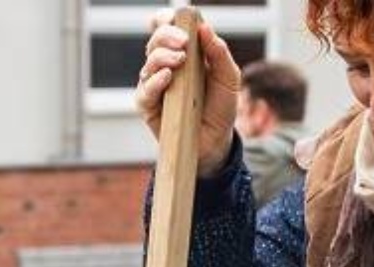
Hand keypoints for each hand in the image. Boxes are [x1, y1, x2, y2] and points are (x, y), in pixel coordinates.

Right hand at [135, 11, 240, 174]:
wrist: (217, 141)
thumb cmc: (220, 107)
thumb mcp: (228, 77)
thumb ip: (219, 52)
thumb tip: (205, 28)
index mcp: (182, 53)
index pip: (166, 28)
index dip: (165, 19)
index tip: (174, 17)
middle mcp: (165, 66)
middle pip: (155, 41)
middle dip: (166, 36)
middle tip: (183, 43)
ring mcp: (155, 86)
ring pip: (148, 63)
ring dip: (162, 57)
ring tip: (179, 61)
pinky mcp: (148, 107)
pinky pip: (144, 91)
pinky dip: (154, 82)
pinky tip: (167, 77)